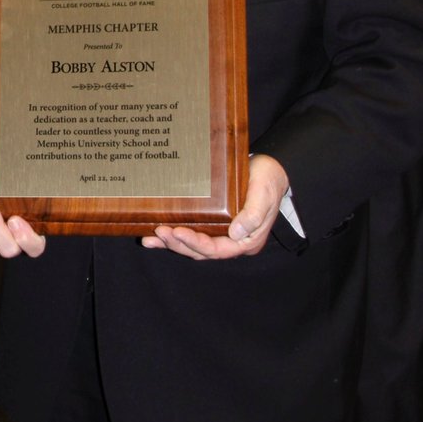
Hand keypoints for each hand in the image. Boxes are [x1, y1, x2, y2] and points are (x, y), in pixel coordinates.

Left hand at [141, 153, 288, 259]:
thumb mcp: (264, 195)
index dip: (196, 244)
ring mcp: (222, 235)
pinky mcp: (213, 224)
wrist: (271, 170)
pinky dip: (175, 235)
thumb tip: (235, 232)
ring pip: (194, 246)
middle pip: (201, 251)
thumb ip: (252, 215)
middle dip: (178, 244)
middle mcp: (233, 242)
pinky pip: (192, 233)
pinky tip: (156, 234)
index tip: (177, 232)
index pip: (218, 250)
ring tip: (151, 238)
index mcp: (246, 241)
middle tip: (159, 232)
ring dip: (172, 243)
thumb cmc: (269, 181)